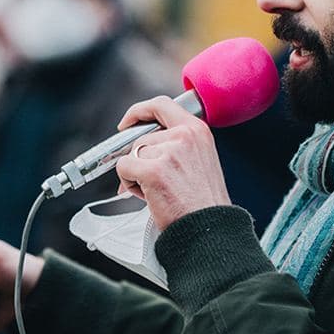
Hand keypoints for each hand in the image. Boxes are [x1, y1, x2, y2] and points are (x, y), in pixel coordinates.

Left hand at [114, 95, 231, 229]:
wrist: (209, 229)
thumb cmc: (202, 203)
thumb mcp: (200, 160)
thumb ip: (175, 145)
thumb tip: (141, 147)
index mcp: (197, 130)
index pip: (161, 104)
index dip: (139, 112)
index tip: (128, 123)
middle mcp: (184, 136)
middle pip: (141, 138)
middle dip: (141, 160)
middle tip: (157, 182)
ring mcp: (168, 152)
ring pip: (132, 155)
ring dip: (137, 175)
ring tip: (159, 191)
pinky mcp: (153, 170)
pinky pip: (124, 168)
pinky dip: (129, 184)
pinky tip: (150, 196)